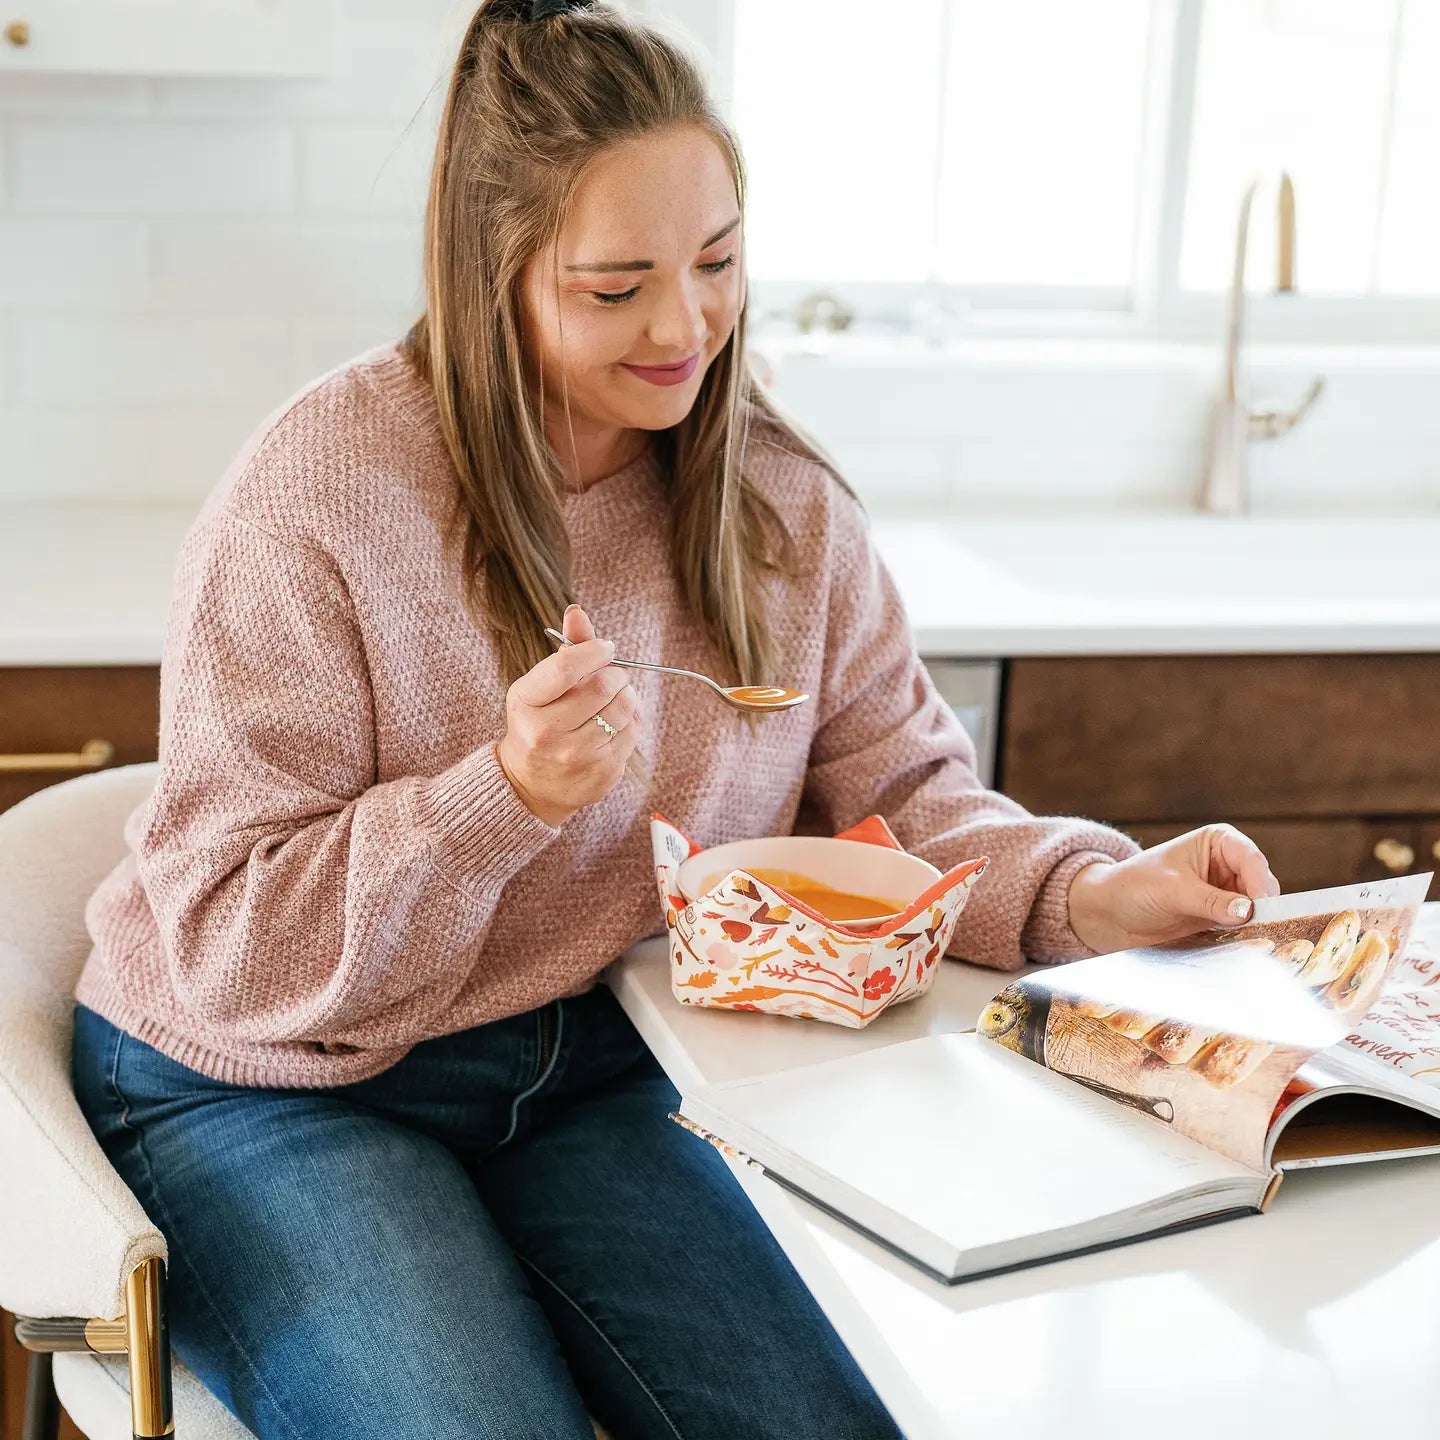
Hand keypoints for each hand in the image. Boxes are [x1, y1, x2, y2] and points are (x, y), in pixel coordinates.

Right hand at [496, 604, 642, 827]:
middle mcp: (545, 733)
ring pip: (623, 709)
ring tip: (613, 700)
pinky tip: (612, 727)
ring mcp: (575, 757)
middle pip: (603, 686)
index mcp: (525, 703)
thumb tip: (577, 611)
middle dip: (615, 674)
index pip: (565, 668)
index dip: (594, 651)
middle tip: (612, 676)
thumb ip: (565, 651)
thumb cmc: (539, 723)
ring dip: (626, 697)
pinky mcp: (601, 774)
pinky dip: (629, 723)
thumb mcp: (540, 687)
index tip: (605, 648)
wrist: (531, 785)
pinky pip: (632, 733)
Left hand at [1067, 823, 1280, 955]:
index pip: (1250, 859)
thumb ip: (1211, 901)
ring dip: (1256, 923)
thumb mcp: (1172, 890)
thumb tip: (1249, 911)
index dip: (1260, 882)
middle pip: (1260, 885)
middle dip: (1263, 906)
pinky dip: (1246, 935)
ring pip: (1256, 908)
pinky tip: (1244, 946)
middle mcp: (1226, 864)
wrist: (1108, 913)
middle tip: (1263, 929)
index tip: (1260, 907)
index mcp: (1217, 842)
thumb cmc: (1134, 887)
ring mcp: (1225, 892)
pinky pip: (1243, 927)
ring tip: (1254, 939)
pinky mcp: (1219, 918)